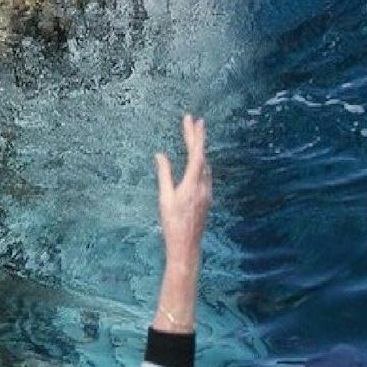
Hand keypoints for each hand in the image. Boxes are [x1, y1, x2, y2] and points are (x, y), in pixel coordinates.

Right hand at [154, 114, 210, 270]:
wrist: (186, 246)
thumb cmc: (172, 223)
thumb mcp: (164, 198)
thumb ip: (164, 174)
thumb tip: (160, 155)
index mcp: (192, 183)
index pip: (197, 153)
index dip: (195, 135)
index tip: (193, 120)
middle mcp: (203, 185)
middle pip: (202, 155)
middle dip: (197, 137)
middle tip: (194, 120)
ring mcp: (207, 192)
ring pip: (205, 165)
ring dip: (200, 149)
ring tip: (194, 136)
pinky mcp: (207, 198)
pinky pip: (206, 174)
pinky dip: (201, 162)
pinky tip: (197, 161)